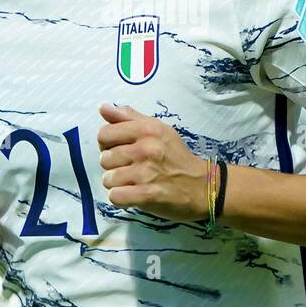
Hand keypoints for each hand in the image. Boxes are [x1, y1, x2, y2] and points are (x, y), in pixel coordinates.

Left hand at [97, 103, 207, 222]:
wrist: (202, 186)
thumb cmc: (176, 157)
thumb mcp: (158, 129)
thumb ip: (129, 118)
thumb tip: (102, 108)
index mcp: (147, 129)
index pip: (104, 134)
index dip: (108, 144)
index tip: (121, 150)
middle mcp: (146, 148)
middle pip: (104, 158)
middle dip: (114, 166)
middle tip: (131, 168)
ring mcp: (146, 172)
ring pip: (108, 179)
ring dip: (117, 184)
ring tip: (133, 182)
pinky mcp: (148, 195)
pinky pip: (115, 196)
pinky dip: (121, 198)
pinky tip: (132, 194)